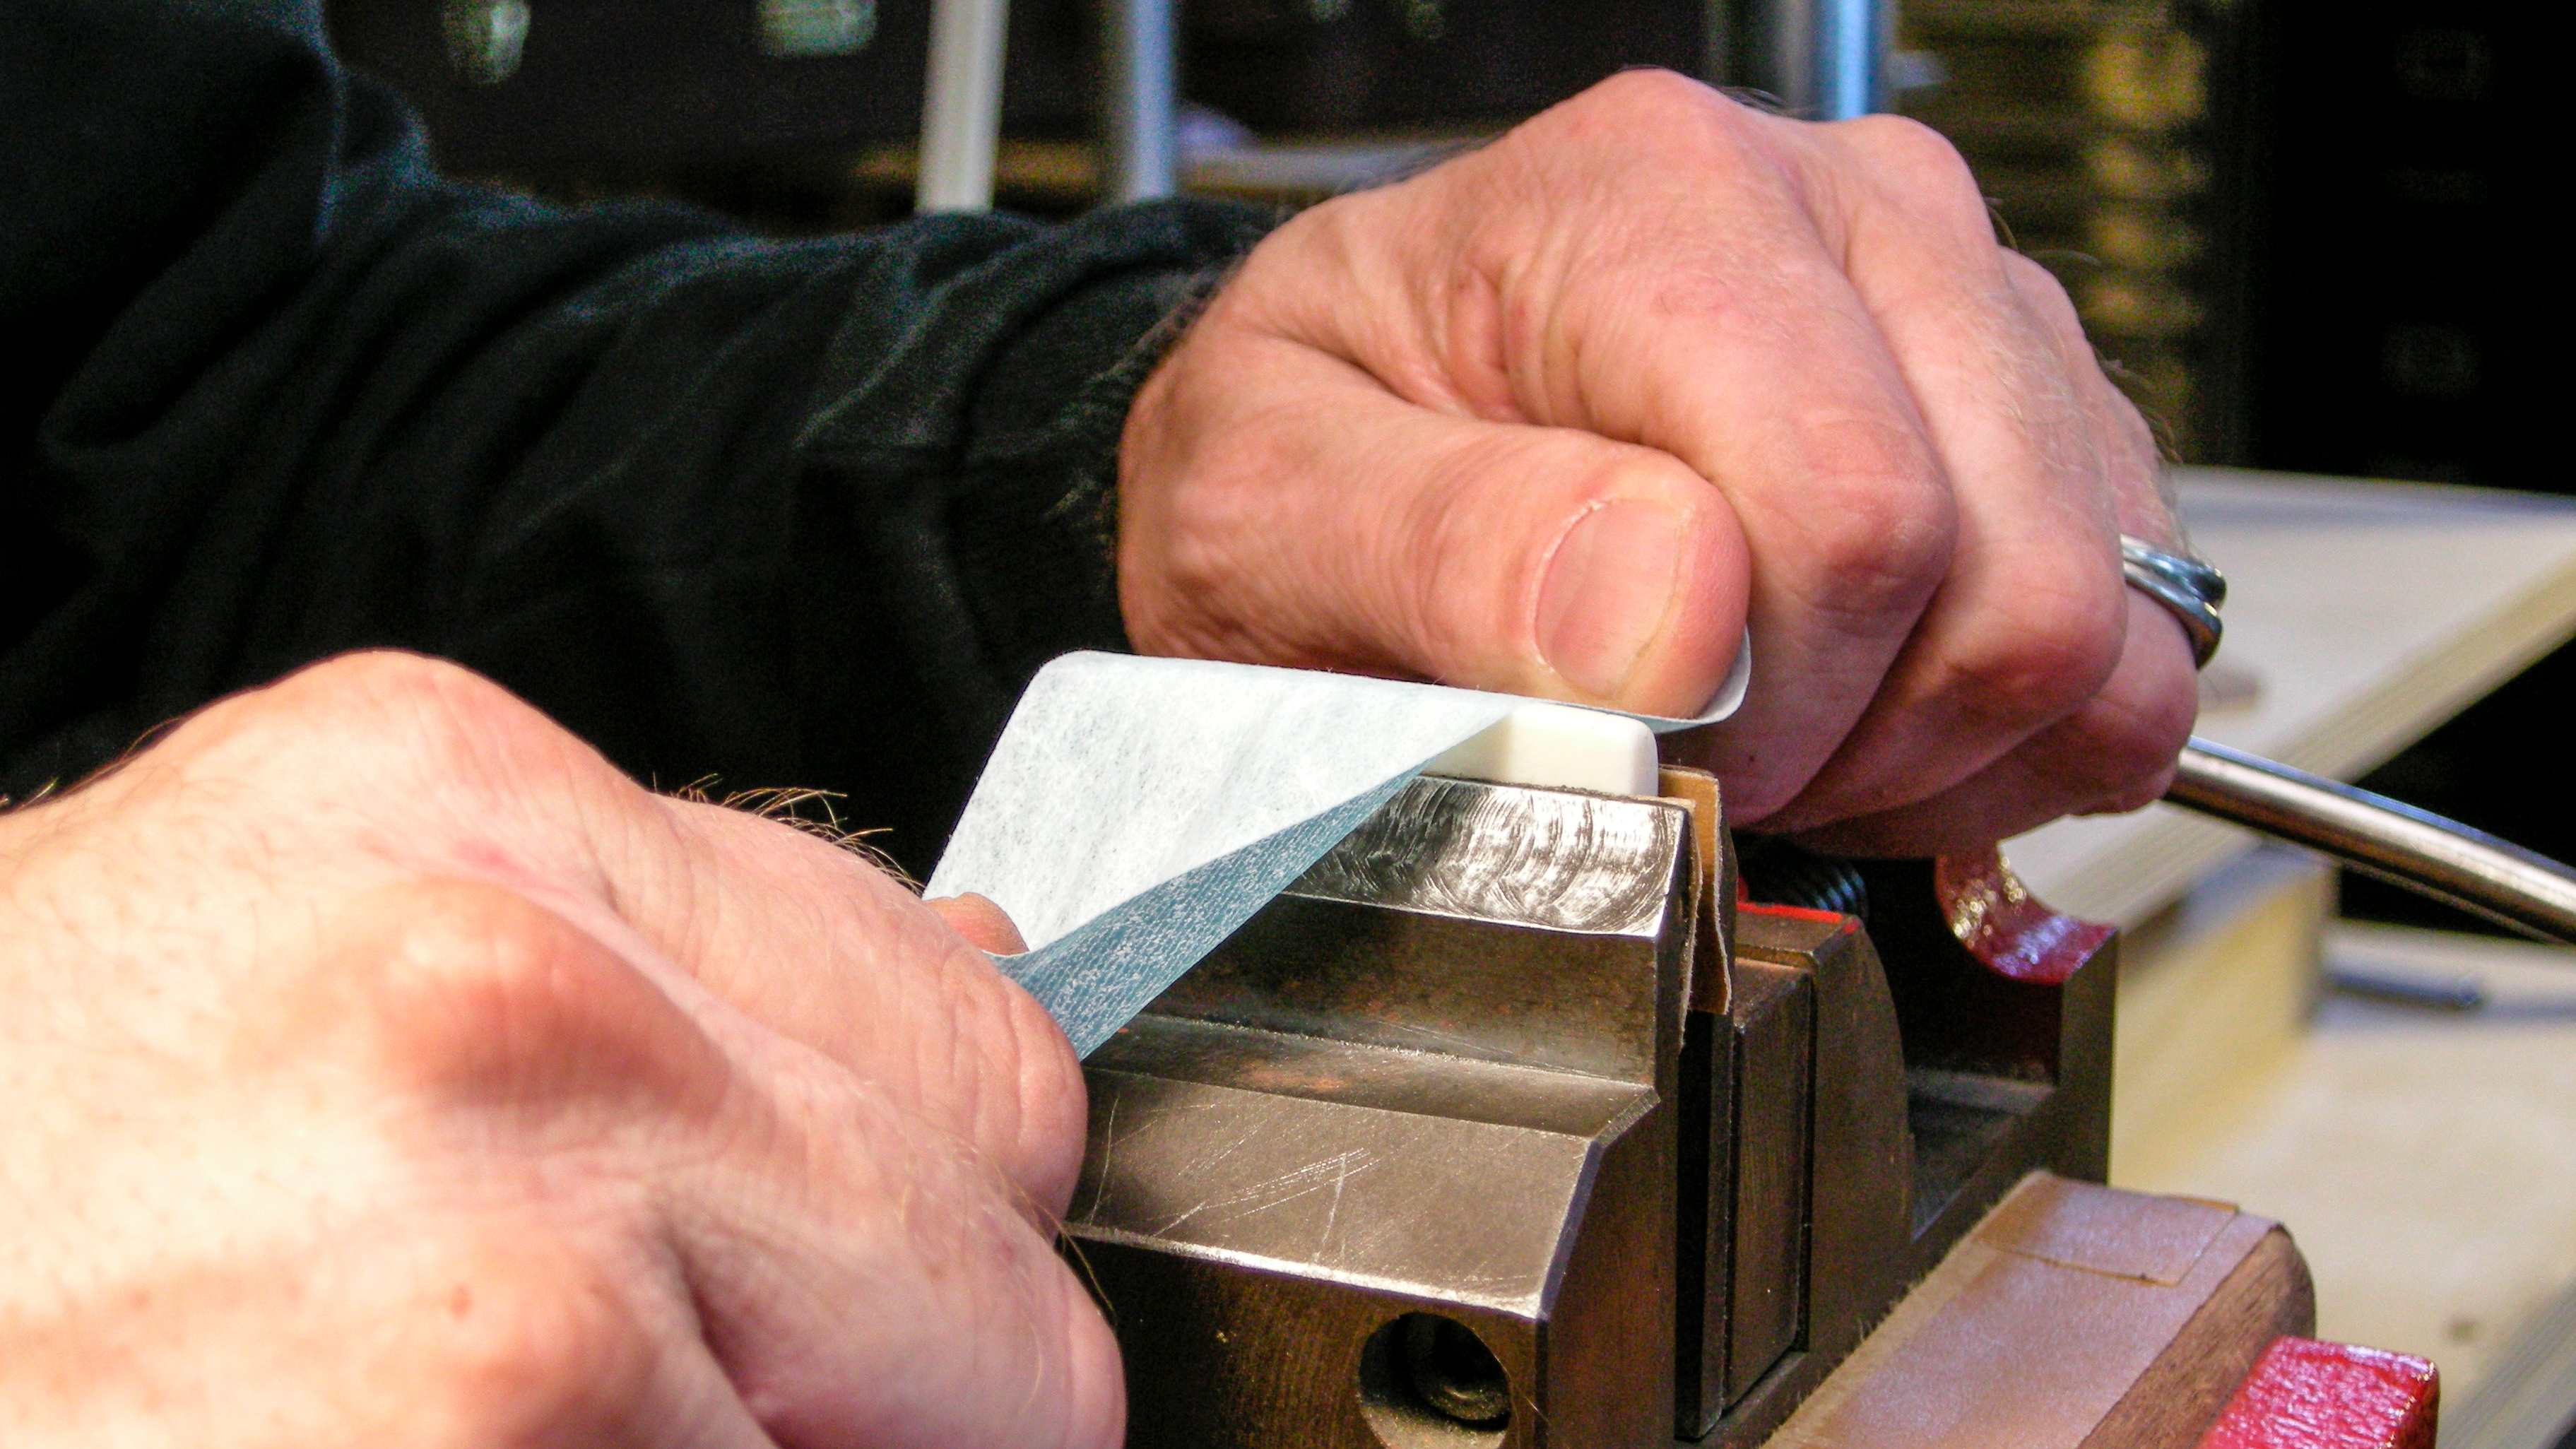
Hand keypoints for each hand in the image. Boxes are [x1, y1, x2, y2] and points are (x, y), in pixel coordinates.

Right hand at [0, 653, 1115, 1448]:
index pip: (963, 1018)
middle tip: (632, 1394)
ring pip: (932, 1435)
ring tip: (436, 1433)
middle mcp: (500, 999)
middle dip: (897, 1359)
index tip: (826, 1259)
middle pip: (997, 1228)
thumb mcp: (282, 955)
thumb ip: (649, 968)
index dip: (924, 1189)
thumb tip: (960, 992)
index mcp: (456, 804)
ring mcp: (507, 1281)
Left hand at [1118, 70, 2195, 853]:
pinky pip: (2141, 640)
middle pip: (2008, 578)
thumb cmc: (1313, 457)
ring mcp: (1969, 306)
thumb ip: (1449, 550)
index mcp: (1659, 199)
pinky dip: (2014, 736)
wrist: (1357, 439)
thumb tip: (1677, 618)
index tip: (1644, 746)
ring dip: (1935, 746)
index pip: (1850, 516)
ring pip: (2099, 617)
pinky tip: (1865, 718)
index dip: (1763, 709)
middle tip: (1705, 757)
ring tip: (1772, 733)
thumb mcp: (1269, 507)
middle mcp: (1852, 213)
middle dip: (1854, 737)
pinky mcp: (2038, 413)